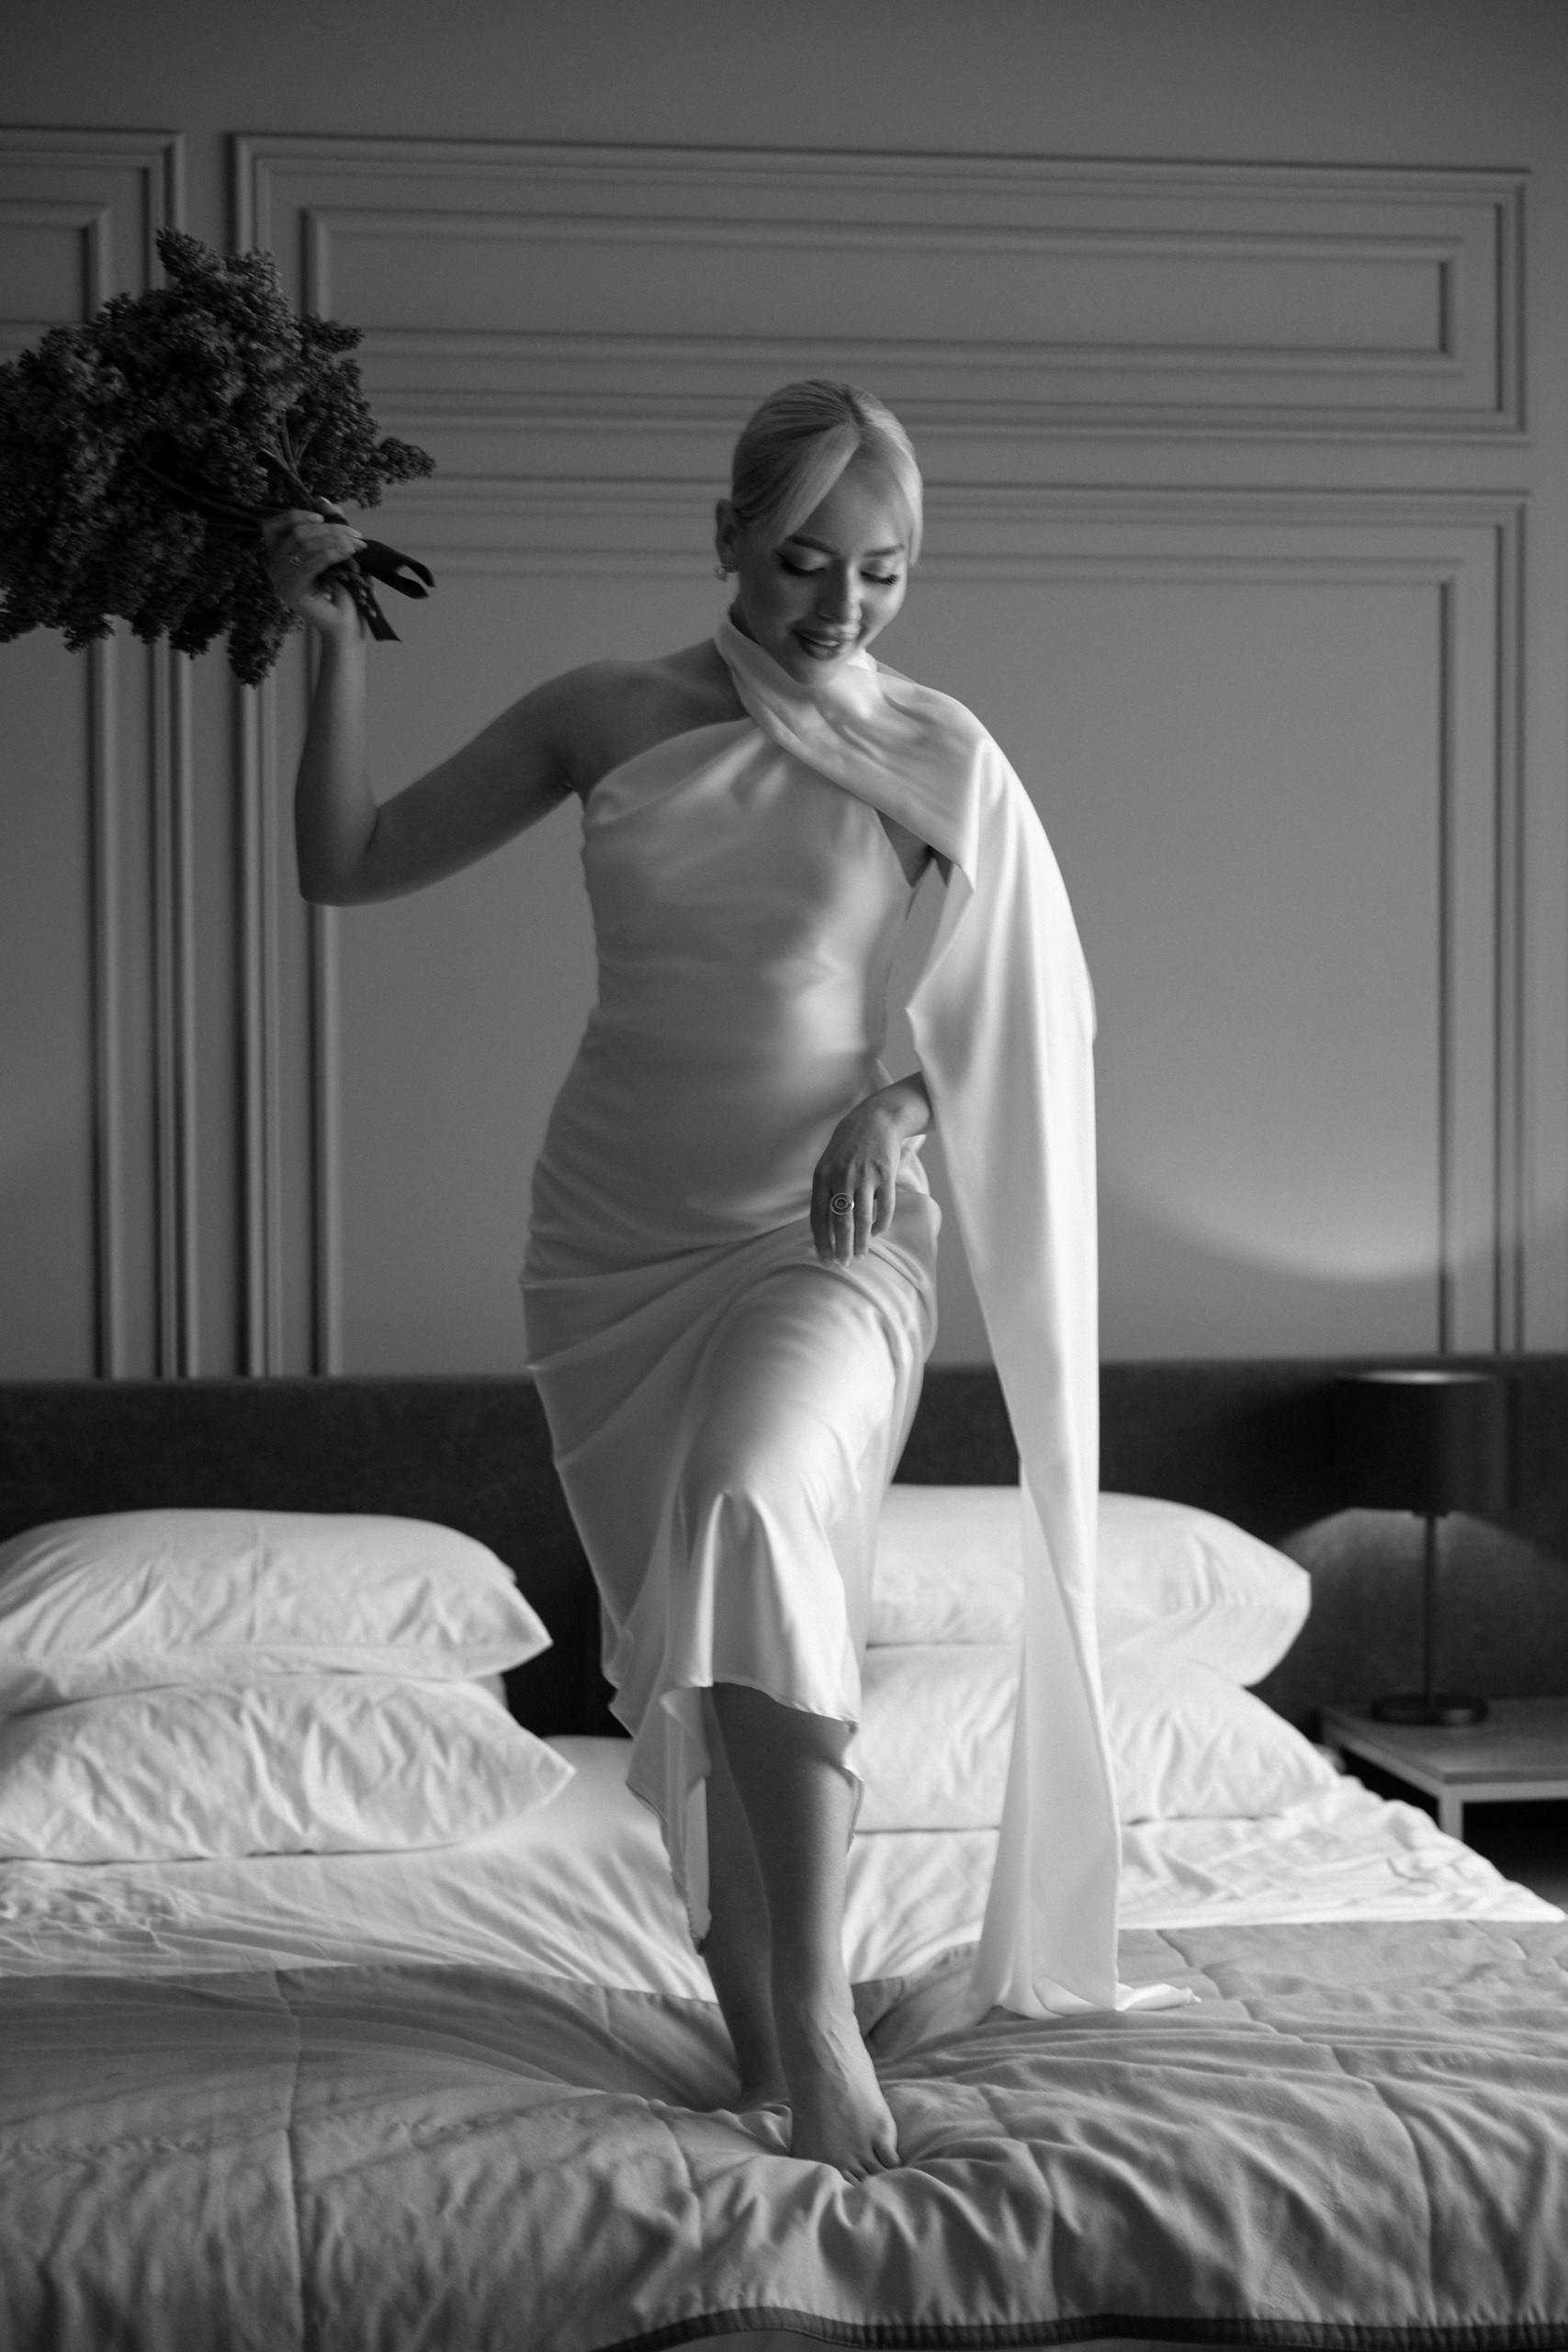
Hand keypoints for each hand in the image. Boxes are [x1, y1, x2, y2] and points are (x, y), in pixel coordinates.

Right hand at [261, 504, 368, 644]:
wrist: (343, 622)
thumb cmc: (338, 587)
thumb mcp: (332, 550)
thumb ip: (327, 524)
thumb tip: (321, 499)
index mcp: (277, 554)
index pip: (272, 525)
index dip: (294, 515)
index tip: (320, 517)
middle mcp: (273, 566)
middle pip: (296, 533)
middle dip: (329, 529)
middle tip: (355, 534)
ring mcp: (280, 579)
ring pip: (305, 545)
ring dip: (335, 540)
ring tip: (357, 544)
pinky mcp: (292, 591)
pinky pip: (312, 563)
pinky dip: (332, 553)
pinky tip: (349, 553)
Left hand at [812, 1088, 914, 1266]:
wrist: (873, 1120)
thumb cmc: (846, 1148)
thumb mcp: (827, 1165)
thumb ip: (824, 1193)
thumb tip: (823, 1229)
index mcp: (822, 1176)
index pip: (818, 1217)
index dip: (821, 1241)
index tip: (824, 1258)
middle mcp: (842, 1177)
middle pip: (840, 1222)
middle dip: (841, 1247)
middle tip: (842, 1264)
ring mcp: (865, 1176)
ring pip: (862, 1219)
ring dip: (860, 1242)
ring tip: (859, 1256)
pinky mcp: (886, 1175)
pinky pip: (884, 1208)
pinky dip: (880, 1225)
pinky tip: (875, 1235)